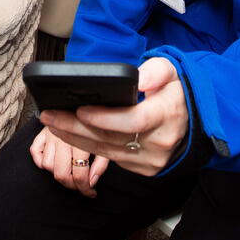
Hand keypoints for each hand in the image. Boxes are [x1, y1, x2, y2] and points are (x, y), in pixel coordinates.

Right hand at [30, 125, 108, 197]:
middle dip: (72, 185)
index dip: (85, 188)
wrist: (81, 104)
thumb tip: (92, 181)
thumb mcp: (105, 142)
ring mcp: (49, 135)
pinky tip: (54, 160)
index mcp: (79, 139)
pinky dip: (42, 160)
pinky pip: (35, 153)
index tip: (90, 192)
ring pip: (47, 165)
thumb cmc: (94, 124)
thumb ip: (101, 163)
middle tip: (80, 185)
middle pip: (61, 174)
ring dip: (58, 172)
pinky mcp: (41, 133)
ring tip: (69, 169)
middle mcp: (62, 137)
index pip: (79, 174)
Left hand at [41, 57, 188, 176]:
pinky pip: (109, 158)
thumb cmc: (174, 92)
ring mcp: (149, 160)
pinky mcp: (142, 168)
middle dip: (75, 127)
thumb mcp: (170, 71)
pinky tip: (68, 134)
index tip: (80, 109)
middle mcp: (158, 142)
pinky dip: (86, 146)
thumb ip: (154, 71)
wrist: (191, 120)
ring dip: (73, 138)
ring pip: (104, 151)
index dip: (104, 118)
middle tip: (49, 115)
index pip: (132, 121)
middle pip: (110, 138)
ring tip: (50, 123)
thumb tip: (137, 79)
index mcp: (166, 115)